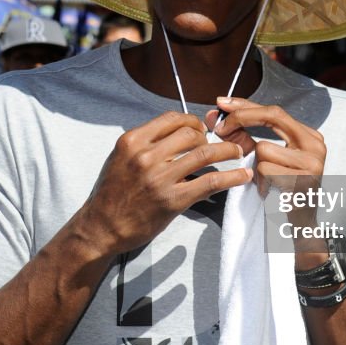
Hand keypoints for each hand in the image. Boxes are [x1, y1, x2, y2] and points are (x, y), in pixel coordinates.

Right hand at [78, 111, 250, 255]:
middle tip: (216, 144)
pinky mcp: (173, 200)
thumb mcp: (121, 157)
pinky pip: (211, 181)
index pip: (172, 118)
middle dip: (209, 136)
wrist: (102, 226)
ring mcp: (160, 178)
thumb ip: (146, 142)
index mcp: (132, 141)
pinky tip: (243, 176)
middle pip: (191, 133)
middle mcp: (146, 156)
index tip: (200, 129)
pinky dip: (232, 177)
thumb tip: (177, 132)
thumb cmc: (112, 193)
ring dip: (228, 151)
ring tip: (237, 153)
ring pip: (205, 153)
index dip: (192, 121)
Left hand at [208, 97, 327, 259]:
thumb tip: (216, 115)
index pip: (274, 110)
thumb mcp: (261, 160)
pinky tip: (269, 193)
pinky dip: (260, 182)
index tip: (221, 101)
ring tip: (265, 183)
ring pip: (263, 148)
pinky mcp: (304, 180)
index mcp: (308, 136)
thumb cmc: (278, 193)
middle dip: (241, 118)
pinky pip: (265, 171)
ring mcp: (313, 162)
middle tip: (220, 127)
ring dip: (255, 167)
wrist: (298, 230)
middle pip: (273, 116)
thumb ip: (242, 137)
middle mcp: (315, 144)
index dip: (246, 104)